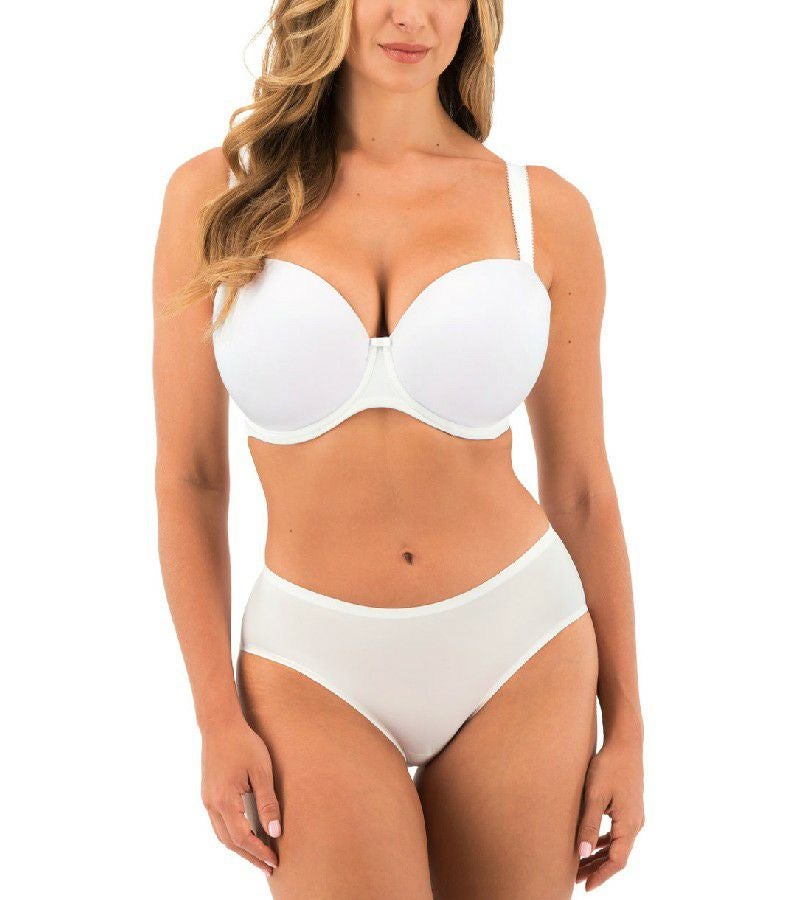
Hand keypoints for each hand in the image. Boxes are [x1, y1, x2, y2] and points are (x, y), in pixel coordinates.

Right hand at [200, 714, 281, 877]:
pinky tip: (245, 834)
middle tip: (268, 866)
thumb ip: (268, 803)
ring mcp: (208, 799)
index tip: (274, 861)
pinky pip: (219, 822)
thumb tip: (275, 833)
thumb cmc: (243, 743)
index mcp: (225, 801)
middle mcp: (212, 804)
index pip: (242, 838)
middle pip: (230, 842)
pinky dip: (232, 834)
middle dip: (249, 856)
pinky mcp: (209, 793)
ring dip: (240, 847)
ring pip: (222, 834)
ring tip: (259, 855)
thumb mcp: (261, 771)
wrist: (220, 724)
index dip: (258, 852)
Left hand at [575, 739, 643, 890]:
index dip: (601, 876)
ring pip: (616, 845)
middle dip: (597, 868)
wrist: (625, 743)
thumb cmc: (609, 766)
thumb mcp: (595, 796)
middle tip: (575, 878)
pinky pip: (617, 832)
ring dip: (599, 855)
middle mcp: (635, 824)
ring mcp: (634, 816)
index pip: (617, 861)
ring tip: (579, 864)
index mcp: (629, 825)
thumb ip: (588, 825)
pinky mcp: (629, 807)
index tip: (585, 887)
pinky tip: (591, 843)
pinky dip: (604, 841)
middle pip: (617, 855)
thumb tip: (583, 853)